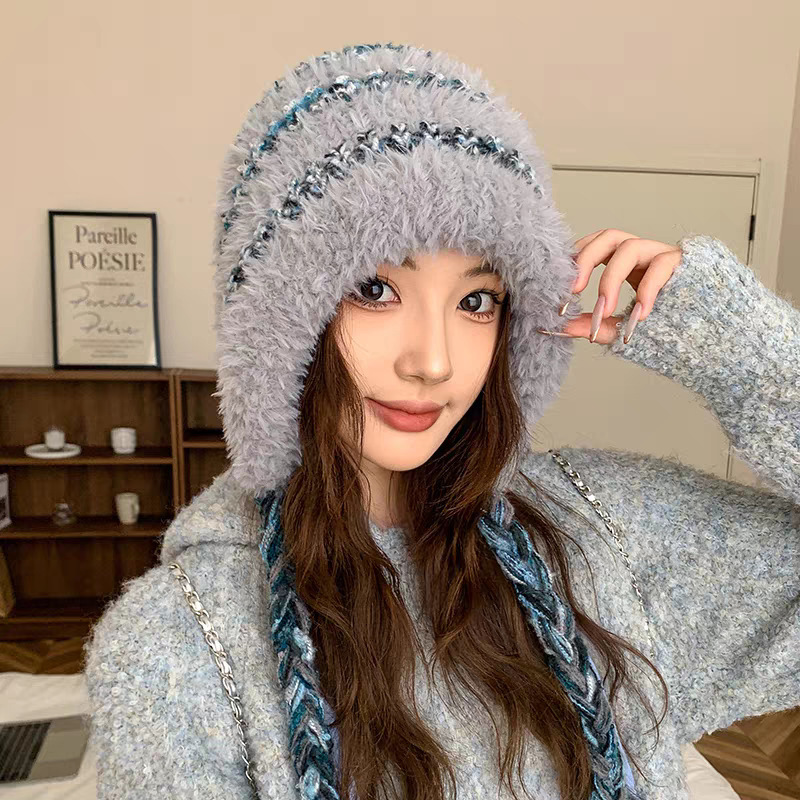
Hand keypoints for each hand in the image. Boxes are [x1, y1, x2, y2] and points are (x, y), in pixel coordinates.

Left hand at [538, 229, 682, 344]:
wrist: (712, 336)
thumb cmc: (668, 326)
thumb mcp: (622, 328)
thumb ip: (595, 325)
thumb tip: (562, 327)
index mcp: (626, 264)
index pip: (595, 247)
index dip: (575, 261)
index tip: (559, 289)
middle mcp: (643, 254)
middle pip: (608, 237)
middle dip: (586, 259)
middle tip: (572, 290)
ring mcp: (664, 256)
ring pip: (631, 247)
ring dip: (611, 278)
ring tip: (605, 309)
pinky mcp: (686, 264)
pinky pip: (663, 265)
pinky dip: (647, 289)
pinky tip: (640, 313)